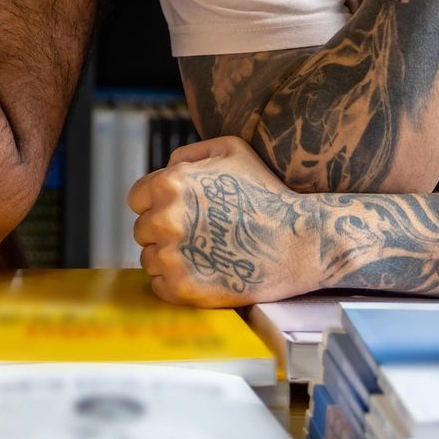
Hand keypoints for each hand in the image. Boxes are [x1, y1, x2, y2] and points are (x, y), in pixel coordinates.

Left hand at [128, 135, 321, 307]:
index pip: (137, 198)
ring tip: (205, 254)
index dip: (157, 204)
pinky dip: (176, 283)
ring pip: (149, 259)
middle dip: (164, 231)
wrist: (301, 241)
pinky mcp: (183, 287)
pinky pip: (159, 286)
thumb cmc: (269, 193)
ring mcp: (172, 256)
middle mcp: (166, 219)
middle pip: (142, 230)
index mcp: (170, 184)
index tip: (183, 213)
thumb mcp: (232, 150)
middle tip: (200, 235)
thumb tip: (165, 167)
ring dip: (170, 258)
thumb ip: (189, 153)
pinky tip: (205, 272)